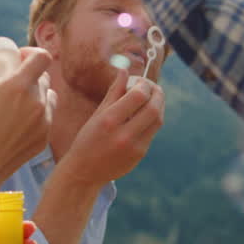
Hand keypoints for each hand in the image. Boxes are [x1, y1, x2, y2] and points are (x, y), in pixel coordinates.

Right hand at [0, 32, 51, 192]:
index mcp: (18, 87)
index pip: (42, 58)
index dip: (30, 54)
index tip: (15, 61)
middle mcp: (37, 103)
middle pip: (43, 77)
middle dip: (29, 75)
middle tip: (8, 83)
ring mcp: (44, 123)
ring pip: (48, 97)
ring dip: (35, 94)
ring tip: (14, 104)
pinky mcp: (44, 140)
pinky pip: (46, 118)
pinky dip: (36, 115)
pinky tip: (15, 123)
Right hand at [58, 68, 164, 186]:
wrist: (84, 172)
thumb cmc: (87, 139)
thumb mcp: (97, 114)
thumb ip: (114, 92)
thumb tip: (124, 71)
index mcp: (109, 121)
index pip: (138, 96)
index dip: (144, 85)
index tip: (141, 82)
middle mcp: (123, 134)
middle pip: (153, 107)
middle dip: (157, 93)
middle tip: (153, 88)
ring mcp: (134, 147)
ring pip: (158, 120)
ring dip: (159, 105)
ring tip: (152, 99)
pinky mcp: (140, 155)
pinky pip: (152, 132)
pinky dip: (152, 120)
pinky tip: (145, 115)